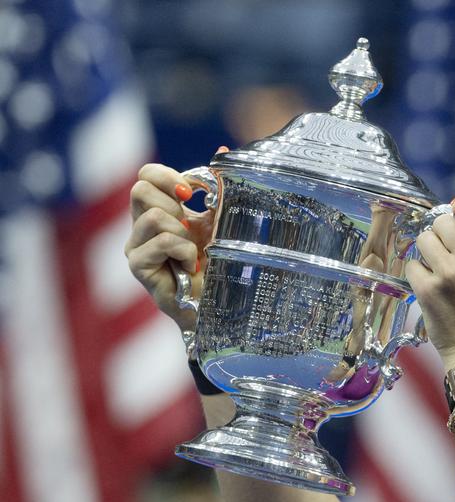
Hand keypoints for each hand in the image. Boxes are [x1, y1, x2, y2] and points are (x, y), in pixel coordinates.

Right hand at [124, 160, 218, 331]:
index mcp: (159, 211)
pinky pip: (161, 241)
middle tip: (190, 226)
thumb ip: (220, 189)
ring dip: (182, 231)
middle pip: (140, 188)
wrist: (220, 305)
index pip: (146, 175)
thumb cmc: (220, 265)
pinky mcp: (138, 266)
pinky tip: (191, 267)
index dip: (168, 176)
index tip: (194, 193)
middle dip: (173, 203)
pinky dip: (184, 250)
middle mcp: (141, 227)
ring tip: (193, 252)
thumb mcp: (222, 221)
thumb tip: (224, 149)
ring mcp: (137, 246)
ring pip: (152, 215)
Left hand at [407, 191, 454, 367]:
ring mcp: (451, 273)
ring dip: (427, 255)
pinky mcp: (429, 290)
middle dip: (439, 236)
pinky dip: (418, 277)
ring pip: (423, 241)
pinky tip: (432, 291)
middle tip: (446, 255)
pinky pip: (412, 265)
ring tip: (439, 274)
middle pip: (441, 221)